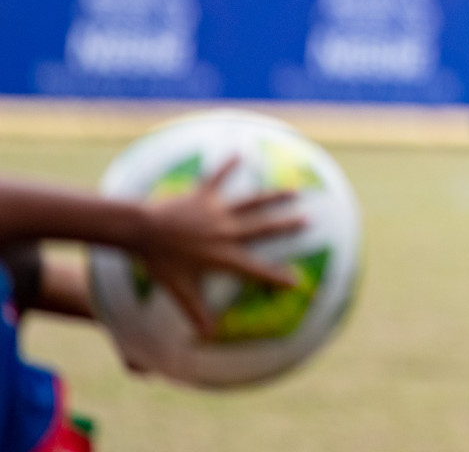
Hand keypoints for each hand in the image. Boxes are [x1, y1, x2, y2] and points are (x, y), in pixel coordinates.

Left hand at [136, 157, 303, 337]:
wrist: (140, 231)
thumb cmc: (158, 263)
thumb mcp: (178, 290)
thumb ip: (194, 311)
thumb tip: (207, 335)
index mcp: (222, 256)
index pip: (256, 270)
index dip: (278, 276)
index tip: (299, 281)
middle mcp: (226, 232)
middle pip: (263, 228)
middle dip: (288, 225)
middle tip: (309, 220)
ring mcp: (216, 211)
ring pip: (251, 202)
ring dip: (274, 196)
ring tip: (294, 190)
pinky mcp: (203, 196)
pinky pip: (217, 178)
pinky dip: (228, 165)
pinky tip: (239, 152)